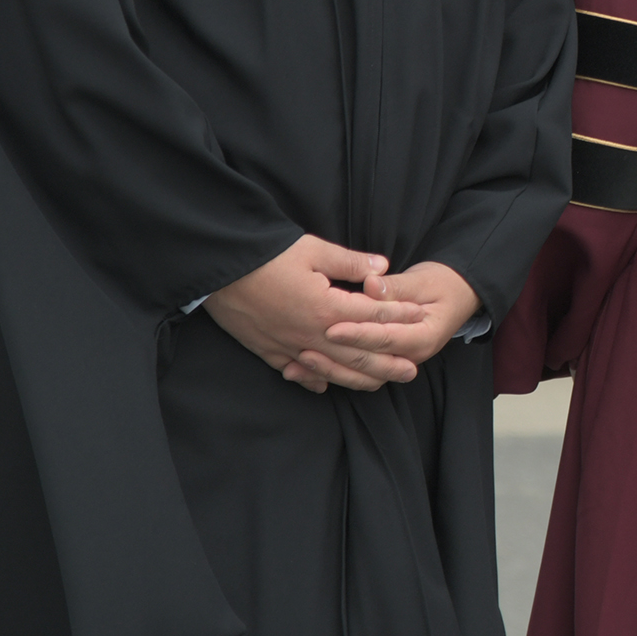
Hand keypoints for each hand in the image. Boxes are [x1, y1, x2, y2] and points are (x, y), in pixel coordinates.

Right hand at [205, 235, 427, 393]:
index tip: (419, 317)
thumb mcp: (313, 251)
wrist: (218, 269)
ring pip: (330, 369)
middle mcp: (310, 334)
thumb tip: (381, 266)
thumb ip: (350, 262)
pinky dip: (313, 379)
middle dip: (387, 362)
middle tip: (412, 371)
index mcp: (326, 308)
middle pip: (356, 353)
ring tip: (379, 383)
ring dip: (357, 377)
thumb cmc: (267, 255)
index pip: (372, 315)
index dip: (397, 316)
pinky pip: (295, 371)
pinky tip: (325, 385)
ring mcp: (288, 346)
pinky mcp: (267, 349)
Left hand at [310, 261, 481, 383]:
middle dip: (335, 358)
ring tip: (300, 360)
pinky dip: (331, 374)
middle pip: (369, 364)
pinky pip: (357, 375)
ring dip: (329, 371)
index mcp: (424, 336)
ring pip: (360, 377)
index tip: (332, 328)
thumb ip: (395, 286)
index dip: (357, 334)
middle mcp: (411, 356)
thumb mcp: (424, 280)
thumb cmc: (442, 284)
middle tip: (304, 349)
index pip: (385, 338)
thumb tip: (372, 284)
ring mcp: (398, 362)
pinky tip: (305, 370)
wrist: (458, 295)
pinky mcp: (385, 362)